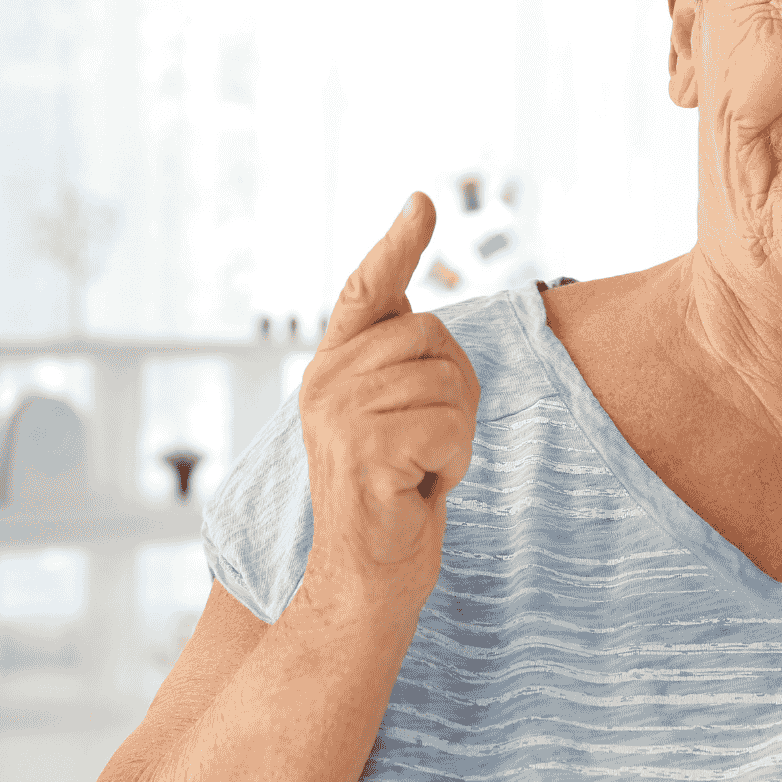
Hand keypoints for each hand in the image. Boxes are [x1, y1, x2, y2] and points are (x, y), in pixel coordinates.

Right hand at [298, 192, 480, 602]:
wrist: (366, 579)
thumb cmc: (393, 497)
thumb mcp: (395, 416)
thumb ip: (395, 362)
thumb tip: (410, 297)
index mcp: (333, 368)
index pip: (365, 289)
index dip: (398, 244)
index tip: (424, 201)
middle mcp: (325, 382)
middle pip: (434, 336)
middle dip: (457, 390)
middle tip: (431, 442)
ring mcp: (339, 416)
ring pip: (449, 384)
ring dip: (457, 433)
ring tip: (419, 468)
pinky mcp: (364, 452)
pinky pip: (449, 427)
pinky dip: (453, 463)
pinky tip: (420, 488)